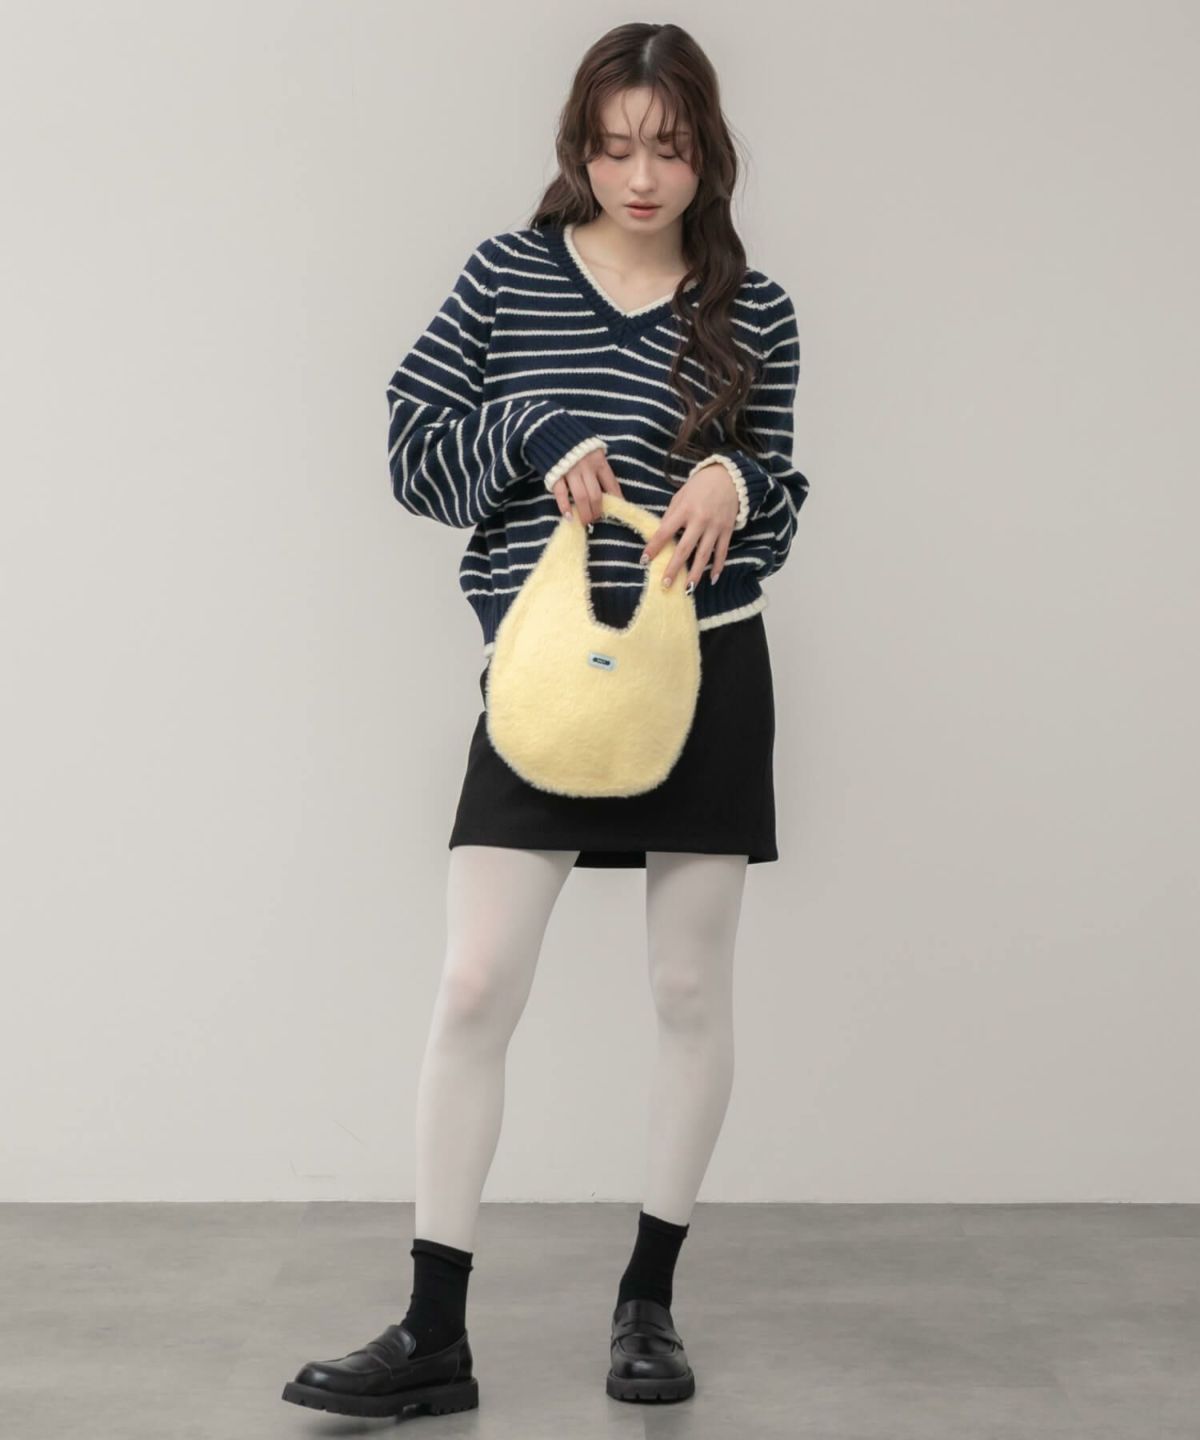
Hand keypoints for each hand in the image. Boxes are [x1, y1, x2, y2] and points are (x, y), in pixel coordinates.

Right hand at [548, 447, 622, 524]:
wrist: (549, 430)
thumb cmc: (574, 443)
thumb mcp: (593, 450)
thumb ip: (599, 467)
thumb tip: (609, 490)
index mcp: (599, 460)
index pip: (611, 484)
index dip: (616, 499)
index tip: (616, 510)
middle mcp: (587, 467)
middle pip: (596, 495)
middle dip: (597, 511)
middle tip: (596, 519)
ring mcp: (571, 471)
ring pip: (581, 497)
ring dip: (584, 513)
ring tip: (585, 522)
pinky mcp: (555, 474)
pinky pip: (561, 494)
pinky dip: (565, 507)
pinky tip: (569, 517)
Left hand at [639, 463, 738, 589]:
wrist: (729, 476)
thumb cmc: (699, 486)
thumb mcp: (680, 496)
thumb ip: (671, 515)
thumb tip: (660, 535)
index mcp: (684, 509)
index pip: (665, 531)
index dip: (654, 547)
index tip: (644, 560)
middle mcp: (700, 519)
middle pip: (685, 548)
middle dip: (674, 568)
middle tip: (665, 584)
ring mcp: (715, 526)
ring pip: (704, 554)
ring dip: (695, 573)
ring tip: (688, 589)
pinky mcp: (728, 529)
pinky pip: (722, 551)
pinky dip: (718, 566)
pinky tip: (712, 578)